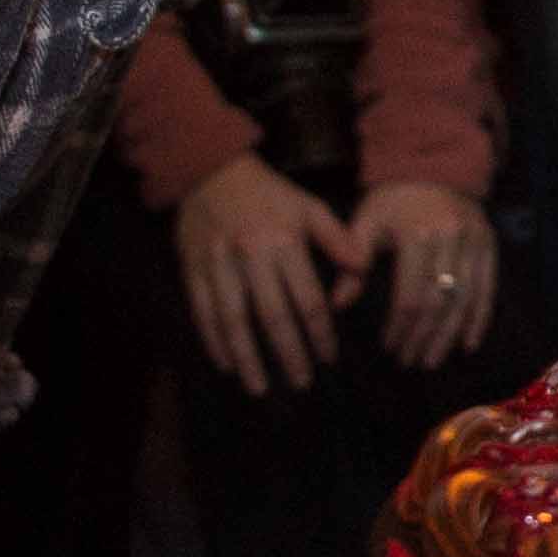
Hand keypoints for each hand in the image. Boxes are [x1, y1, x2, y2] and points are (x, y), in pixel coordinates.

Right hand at [176, 149, 344, 396]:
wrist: (210, 169)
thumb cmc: (267, 194)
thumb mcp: (308, 206)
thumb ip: (336, 238)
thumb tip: (363, 268)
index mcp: (284, 242)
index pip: (307, 298)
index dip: (319, 332)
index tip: (329, 357)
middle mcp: (252, 256)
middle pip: (272, 315)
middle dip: (288, 353)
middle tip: (301, 383)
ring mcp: (219, 264)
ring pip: (234, 319)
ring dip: (248, 357)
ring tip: (259, 387)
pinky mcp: (194, 268)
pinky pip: (203, 311)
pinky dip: (214, 341)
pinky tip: (227, 364)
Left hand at [353, 180, 497, 368]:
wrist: (433, 164)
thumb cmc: (393, 199)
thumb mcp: (366, 223)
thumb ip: (352, 263)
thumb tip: (338, 305)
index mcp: (416, 234)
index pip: (410, 294)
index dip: (401, 327)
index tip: (390, 347)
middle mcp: (450, 238)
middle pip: (438, 302)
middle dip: (423, 337)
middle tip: (410, 362)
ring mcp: (474, 242)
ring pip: (464, 299)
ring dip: (448, 335)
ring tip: (433, 359)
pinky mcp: (489, 244)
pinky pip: (487, 288)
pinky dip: (479, 319)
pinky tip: (468, 344)